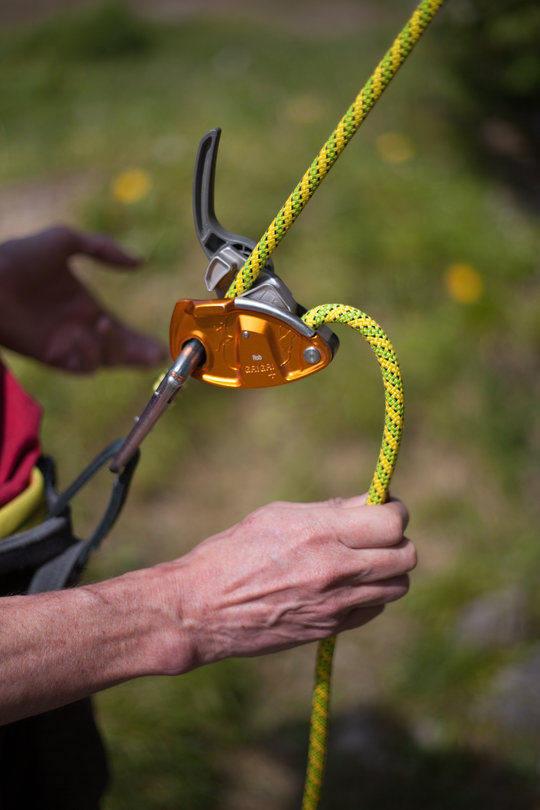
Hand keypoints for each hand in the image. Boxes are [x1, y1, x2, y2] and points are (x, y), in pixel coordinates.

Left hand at [0, 226, 165, 371]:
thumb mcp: (65, 240)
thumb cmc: (19, 257)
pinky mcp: (53, 356)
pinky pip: (82, 364)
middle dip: (138, 354)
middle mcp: (80, 329)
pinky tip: (88, 336)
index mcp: (86, 307)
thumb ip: (103, 248)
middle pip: (118, 351)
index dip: (140, 340)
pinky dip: (90, 355)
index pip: (121, 331)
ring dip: (113, 348)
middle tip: (156, 355)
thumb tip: (139, 262)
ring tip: (103, 326)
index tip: (161, 345)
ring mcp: (66, 344)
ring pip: (104, 359)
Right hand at [163, 495, 414, 670]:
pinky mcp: (330, 629)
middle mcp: (336, 569)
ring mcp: (336, 604)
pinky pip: (374, 609)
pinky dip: (370, 596)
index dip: (395, 510)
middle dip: (397, 540)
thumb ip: (329, 511)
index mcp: (321, 532)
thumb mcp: (277, 516)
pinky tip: (345, 586)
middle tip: (377, 535)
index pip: (392, 521)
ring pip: (398, 586)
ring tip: (362, 561)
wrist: (201, 609)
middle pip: (406, 555)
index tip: (385, 507)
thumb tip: (368, 503)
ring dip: (388, 570)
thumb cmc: (232, 552)